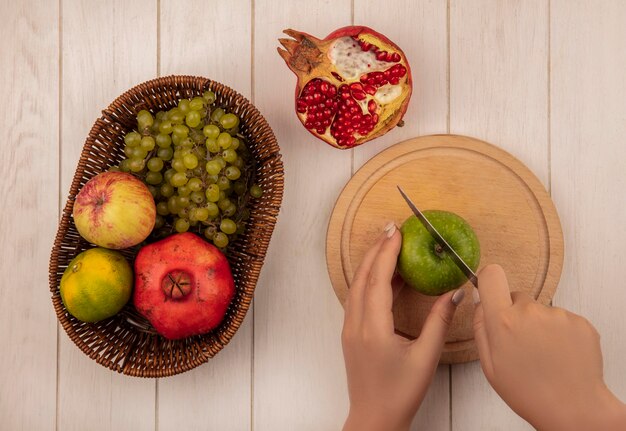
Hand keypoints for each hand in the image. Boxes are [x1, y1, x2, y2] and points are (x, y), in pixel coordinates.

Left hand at [342, 223, 464, 430]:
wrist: (374, 419)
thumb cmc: (400, 393)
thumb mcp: (426, 357)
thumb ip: (440, 321)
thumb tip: (456, 292)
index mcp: (373, 327)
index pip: (377, 278)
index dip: (387, 251)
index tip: (398, 231)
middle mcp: (356, 323)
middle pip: (363, 276)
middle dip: (376, 249)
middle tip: (392, 228)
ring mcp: (350, 328)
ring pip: (357, 286)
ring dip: (371, 263)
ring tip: (389, 245)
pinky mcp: (351, 334)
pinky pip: (358, 298)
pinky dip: (369, 280)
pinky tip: (385, 277)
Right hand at [473, 264, 625, 429]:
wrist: (572, 408)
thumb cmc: (528, 392)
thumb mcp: (488, 364)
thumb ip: (480, 326)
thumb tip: (480, 301)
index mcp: (502, 321)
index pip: (492, 275)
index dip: (489, 281)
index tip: (490, 290)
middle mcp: (529, 312)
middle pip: (517, 297)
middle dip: (515, 314)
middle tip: (520, 343)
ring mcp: (557, 315)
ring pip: (541, 311)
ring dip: (539, 327)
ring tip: (543, 355)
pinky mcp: (579, 321)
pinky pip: (562, 319)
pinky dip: (560, 334)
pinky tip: (559, 355)